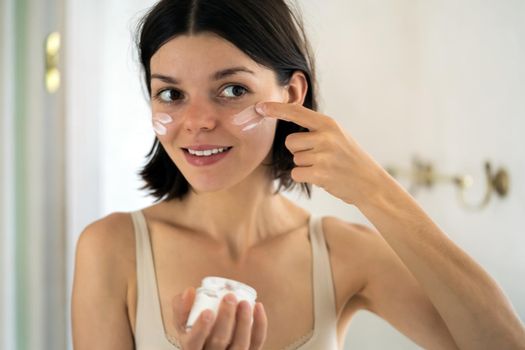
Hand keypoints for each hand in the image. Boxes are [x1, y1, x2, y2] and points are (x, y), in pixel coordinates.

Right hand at [173, 287, 267, 349]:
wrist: (214, 346)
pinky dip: (260, 325)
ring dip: (244, 322)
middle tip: (230, 297)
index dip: (200, 329)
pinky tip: (257, 307)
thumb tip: (189, 291)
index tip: (207, 312)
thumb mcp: (182, 324)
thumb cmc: (197, 333)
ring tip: (244, 302)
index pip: (193, 344)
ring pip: (239, 345)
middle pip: (218, 342)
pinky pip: (256, 342)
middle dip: (226, 318)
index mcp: (192, 349)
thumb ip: (181, 307)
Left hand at [256, 102, 388, 205]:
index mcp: (329, 124)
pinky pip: (296, 173)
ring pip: (294, 159)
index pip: (297, 112)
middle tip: (319, 156)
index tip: (260, 107)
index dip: (276, 109)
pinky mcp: (320, 173)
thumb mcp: (337, 135)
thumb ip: (316, 128)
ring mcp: (323, 155)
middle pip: (290, 142)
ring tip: (325, 167)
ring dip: (305, 165)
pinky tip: (322, 177)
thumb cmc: (349, 158)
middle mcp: (326, 137)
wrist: (369, 183)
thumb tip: (287, 120)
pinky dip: (305, 177)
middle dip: (298, 151)